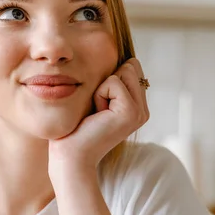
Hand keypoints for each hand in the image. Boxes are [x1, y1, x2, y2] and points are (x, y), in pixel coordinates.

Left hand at [48, 58, 149, 175]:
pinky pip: (113, 82)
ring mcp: (139, 112)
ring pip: (123, 71)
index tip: (98, 105)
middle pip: (130, 67)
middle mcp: (143, 110)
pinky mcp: (131, 112)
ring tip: (97, 112)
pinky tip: (97, 115)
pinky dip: (99, 95)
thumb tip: (122, 59)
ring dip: (101, 88)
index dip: (108, 79)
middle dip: (106, 82)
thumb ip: (111, 83)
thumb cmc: (76, 128)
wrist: (71, 156)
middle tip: (97, 109)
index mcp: (137, 107)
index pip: (131, 68)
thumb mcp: (97, 100)